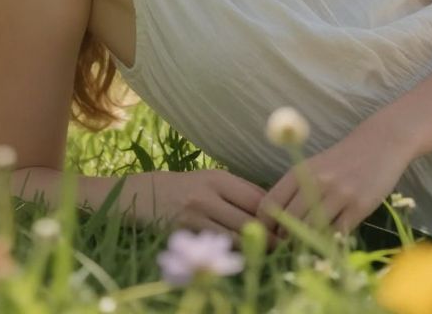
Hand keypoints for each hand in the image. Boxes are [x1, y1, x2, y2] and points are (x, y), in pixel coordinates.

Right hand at [124, 168, 286, 246]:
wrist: (145, 194)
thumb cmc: (186, 187)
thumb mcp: (211, 179)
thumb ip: (240, 191)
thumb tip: (275, 206)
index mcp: (218, 178)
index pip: (257, 198)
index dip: (275, 214)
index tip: (286, 225)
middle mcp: (207, 194)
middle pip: (249, 219)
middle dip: (269, 235)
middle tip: (282, 245)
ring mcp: (195, 215)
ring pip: (235, 237)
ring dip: (253, 247)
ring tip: (265, 252)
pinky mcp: (185, 233)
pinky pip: (216, 246)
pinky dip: (231, 252)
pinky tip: (238, 253)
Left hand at [254, 119, 411, 238]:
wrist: (381, 143)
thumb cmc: (343, 158)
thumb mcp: (314, 167)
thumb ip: (296, 189)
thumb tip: (277, 222)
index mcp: (300, 171)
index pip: (270, 203)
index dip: (265, 225)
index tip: (268, 235)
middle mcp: (316, 182)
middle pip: (289, 220)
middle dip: (285, 238)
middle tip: (288, 246)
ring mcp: (339, 194)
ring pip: (312, 229)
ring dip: (307, 241)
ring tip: (308, 245)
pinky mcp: (360, 206)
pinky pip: (338, 232)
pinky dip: (332, 240)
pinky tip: (331, 239)